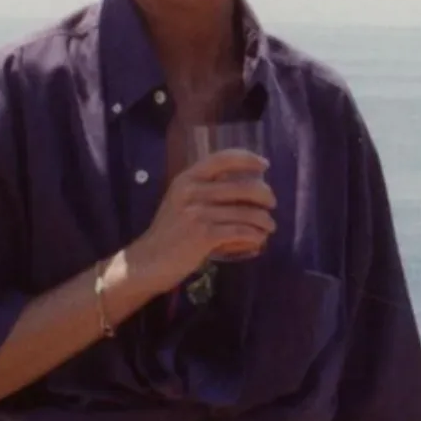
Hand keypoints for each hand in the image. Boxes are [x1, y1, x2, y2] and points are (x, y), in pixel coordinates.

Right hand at [130, 148, 276, 289]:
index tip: (265, 165)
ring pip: (245, 212)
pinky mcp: (204, 235)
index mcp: (187, 178)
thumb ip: (206, 189)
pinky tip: (259, 239)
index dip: (247, 159)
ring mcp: (197, 213)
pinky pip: (240, 231)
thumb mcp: (182, 201)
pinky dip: (255, 235)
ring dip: (263, 220)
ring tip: (269, 226)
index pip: (222, 158)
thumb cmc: (170, 232)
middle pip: (242, 186)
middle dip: (264, 194)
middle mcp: (192, 191)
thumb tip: (248, 184)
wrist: (148, 261)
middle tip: (272, 203)